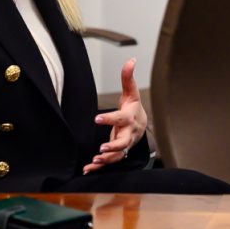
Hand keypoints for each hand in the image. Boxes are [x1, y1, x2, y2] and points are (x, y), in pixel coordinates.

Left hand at [83, 58, 148, 174]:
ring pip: (118, 155)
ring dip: (107, 159)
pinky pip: (110, 162)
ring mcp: (124, 144)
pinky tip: (87, 169)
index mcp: (130, 118)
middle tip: (102, 148)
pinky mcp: (118, 153)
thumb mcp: (131, 92)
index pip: (120, 118)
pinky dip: (99, 167)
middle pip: (124, 142)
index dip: (109, 119)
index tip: (96, 119)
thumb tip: (131, 60)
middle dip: (114, 147)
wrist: (142, 125)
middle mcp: (128, 133)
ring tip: (95, 160)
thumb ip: (128, 78)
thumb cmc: (134, 107)